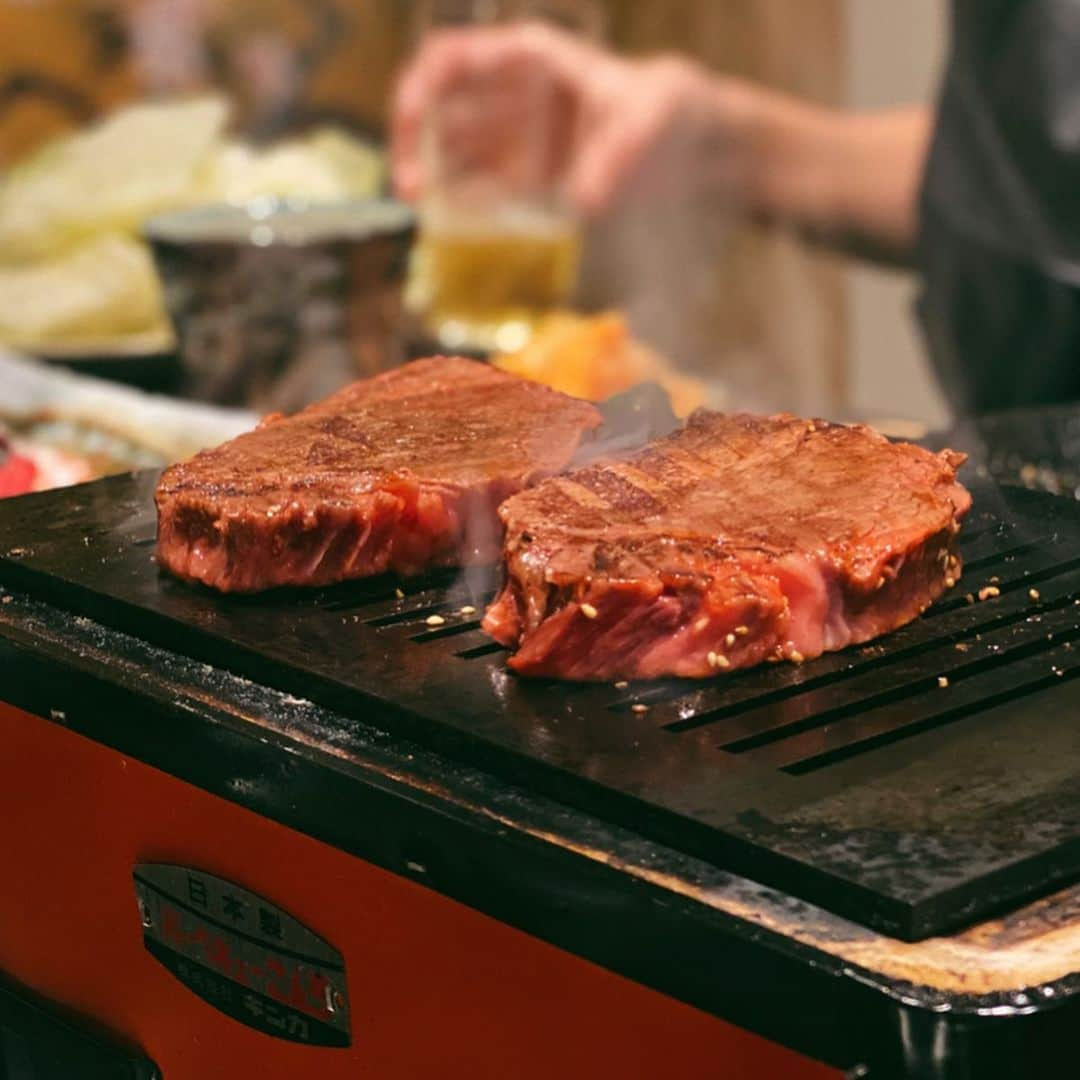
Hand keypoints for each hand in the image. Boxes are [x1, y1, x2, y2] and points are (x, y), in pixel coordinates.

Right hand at [392, 22, 755, 215]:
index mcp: (527, 60)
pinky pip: (476, 190)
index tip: (410, 120)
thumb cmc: (668, 108)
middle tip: (411, 188)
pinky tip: (451, 225)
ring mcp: (512, 140)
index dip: (421, 84)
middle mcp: (508, 96)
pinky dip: (458, 205)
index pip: (454, 59)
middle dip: (413, 142)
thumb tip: (586, 200)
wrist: (685, 141)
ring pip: (448, 152)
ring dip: (428, 178)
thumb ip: (622, 151)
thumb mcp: (655, 115)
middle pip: (437, 109)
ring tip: (423, 211)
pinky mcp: (522, 179)